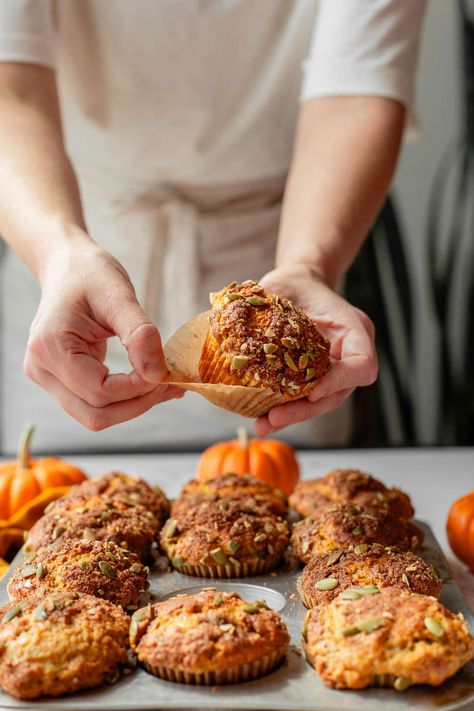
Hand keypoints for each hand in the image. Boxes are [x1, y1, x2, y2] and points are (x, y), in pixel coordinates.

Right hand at [24, 240, 183, 429]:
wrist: (68, 266)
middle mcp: (41, 369)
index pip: (100, 391)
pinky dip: (124, 399)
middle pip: (95, 414)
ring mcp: (47, 378)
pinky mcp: (60, 380)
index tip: (168, 373)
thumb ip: (140, 336)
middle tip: (173, 385)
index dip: (138, 389)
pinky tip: (150, 383)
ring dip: (133, 406)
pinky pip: (94, 402)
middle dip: (138, 404)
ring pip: (95, 415)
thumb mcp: (119, 296)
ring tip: (166, 386)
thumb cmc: (91, 274)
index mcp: (50, 348)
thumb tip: (159, 375)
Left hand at [255, 264, 376, 434]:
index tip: (312, 392)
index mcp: (354, 333)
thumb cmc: (296, 284)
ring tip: (262, 425)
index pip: (361, 366)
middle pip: (335, 394)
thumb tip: (237, 314)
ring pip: (317, 403)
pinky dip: (280, 411)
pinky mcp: (311, 380)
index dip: (339, 382)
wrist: (295, 289)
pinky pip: (300, 400)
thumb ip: (273, 300)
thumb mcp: (289, 284)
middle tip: (275, 416)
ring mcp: (330, 372)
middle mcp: (346, 357)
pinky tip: (259, 421)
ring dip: (290, 416)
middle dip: (304, 409)